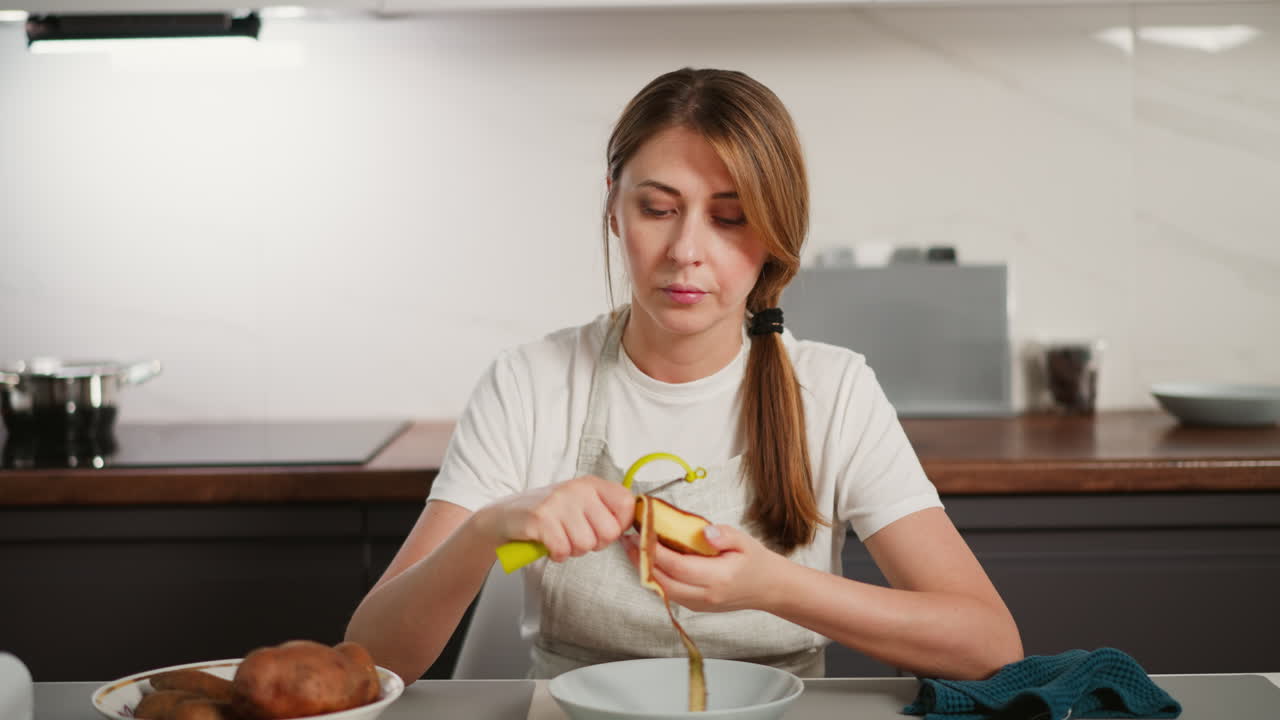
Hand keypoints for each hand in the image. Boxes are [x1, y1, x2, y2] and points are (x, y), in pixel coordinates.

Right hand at [477, 475, 635, 562]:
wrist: (504, 516)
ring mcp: (558, 502)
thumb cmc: (548, 513)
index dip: (620, 525)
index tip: (603, 529)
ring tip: (559, 538)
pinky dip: (556, 554)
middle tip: (575, 536)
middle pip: (609, 532)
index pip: (627, 503)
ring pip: (586, 544)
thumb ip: (606, 511)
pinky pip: (563, 550)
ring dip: (572, 550)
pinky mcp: (540, 519)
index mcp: (591, 483)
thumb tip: (634, 530)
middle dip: (594, 543)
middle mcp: (577, 489)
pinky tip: (548, 545)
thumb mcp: (580, 503)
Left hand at [622, 524, 784, 611]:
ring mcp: (699, 605)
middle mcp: (706, 595)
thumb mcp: (745, 541)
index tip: (642, 533)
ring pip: (662, 590)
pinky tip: (649, 559)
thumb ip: (724, 535)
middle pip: (664, 582)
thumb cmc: (756, 562)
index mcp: (719, 578)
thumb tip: (705, 532)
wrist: (768, 588)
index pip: (678, 566)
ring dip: (645, 570)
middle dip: (642, 561)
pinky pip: (669, 592)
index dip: (656, 551)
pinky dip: (656, 576)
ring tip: (633, 548)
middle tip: (628, 540)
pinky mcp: (694, 606)